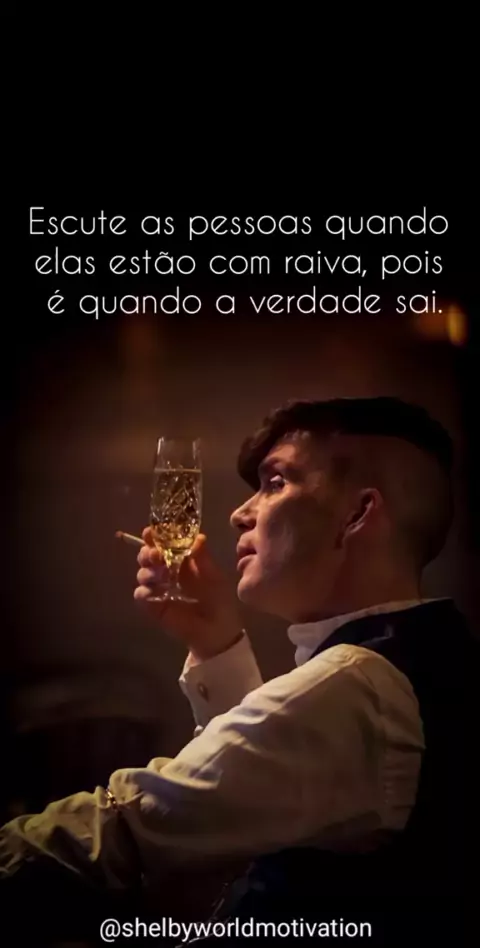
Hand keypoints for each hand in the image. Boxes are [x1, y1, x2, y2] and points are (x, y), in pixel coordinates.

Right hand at [134, 528, 243, 660]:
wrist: (217, 631)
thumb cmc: (219, 600)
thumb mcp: (214, 577)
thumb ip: (204, 558)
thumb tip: (198, 537)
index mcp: (181, 560)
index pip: (163, 543)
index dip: (155, 536)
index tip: (151, 532)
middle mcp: (166, 571)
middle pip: (147, 555)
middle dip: (147, 552)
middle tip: (156, 555)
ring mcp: (158, 588)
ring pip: (142, 573)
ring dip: (148, 570)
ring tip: (162, 575)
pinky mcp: (153, 606)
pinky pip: (140, 594)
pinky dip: (146, 590)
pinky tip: (157, 592)